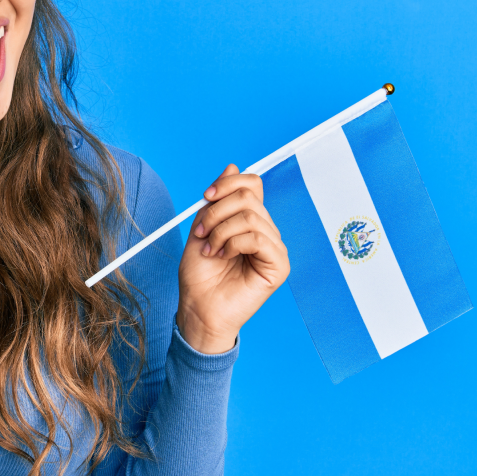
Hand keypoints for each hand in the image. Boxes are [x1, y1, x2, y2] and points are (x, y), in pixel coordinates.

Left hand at [176, 164, 289, 353]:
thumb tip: (232, 167)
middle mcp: (265, 231)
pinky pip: (259, 238)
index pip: (252, 185)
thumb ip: (216, 201)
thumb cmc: (199, 275)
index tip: (206, 197)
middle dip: (217, 212)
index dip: (228, 184)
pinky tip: (223, 257)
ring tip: (209, 250)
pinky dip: (233, 243)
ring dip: (220, 231)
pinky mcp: (278, 265)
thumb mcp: (201, 228)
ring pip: (250, 217)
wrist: (197, 308)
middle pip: (249, 197)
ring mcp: (273, 248)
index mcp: (248, 221)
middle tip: (200, 233)